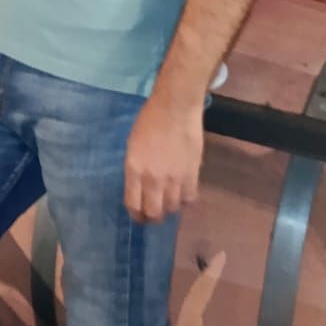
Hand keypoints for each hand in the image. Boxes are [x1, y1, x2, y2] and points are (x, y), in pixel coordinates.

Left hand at [123, 91, 203, 223]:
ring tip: (169, 202)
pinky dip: (186, 199)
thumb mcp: (132, 146)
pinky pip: (190, 198)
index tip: (139, 216)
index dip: (136, 216)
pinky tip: (183, 192)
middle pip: (154, 213)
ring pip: (172, 208)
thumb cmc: (149, 121)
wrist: (175, 108)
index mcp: (134, 170)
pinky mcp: (192, 174)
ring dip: (170, 208)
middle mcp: (152, 178)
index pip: (133, 205)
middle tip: (155, 214)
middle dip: (153, 218)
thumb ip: (136, 169)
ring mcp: (174, 178)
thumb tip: (140, 187)